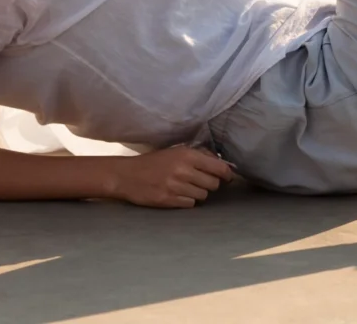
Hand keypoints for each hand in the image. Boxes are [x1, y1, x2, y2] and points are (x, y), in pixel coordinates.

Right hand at [108, 146, 234, 208]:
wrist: (127, 175)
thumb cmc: (153, 162)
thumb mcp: (174, 151)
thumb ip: (197, 156)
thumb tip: (221, 163)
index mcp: (186, 155)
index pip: (218, 167)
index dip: (227, 174)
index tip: (228, 177)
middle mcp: (183, 170)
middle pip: (213, 184)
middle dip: (210, 184)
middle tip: (200, 181)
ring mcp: (176, 187)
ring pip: (203, 196)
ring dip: (198, 193)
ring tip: (185, 186)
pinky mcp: (170, 201)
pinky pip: (190, 204)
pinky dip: (187, 201)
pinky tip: (177, 194)